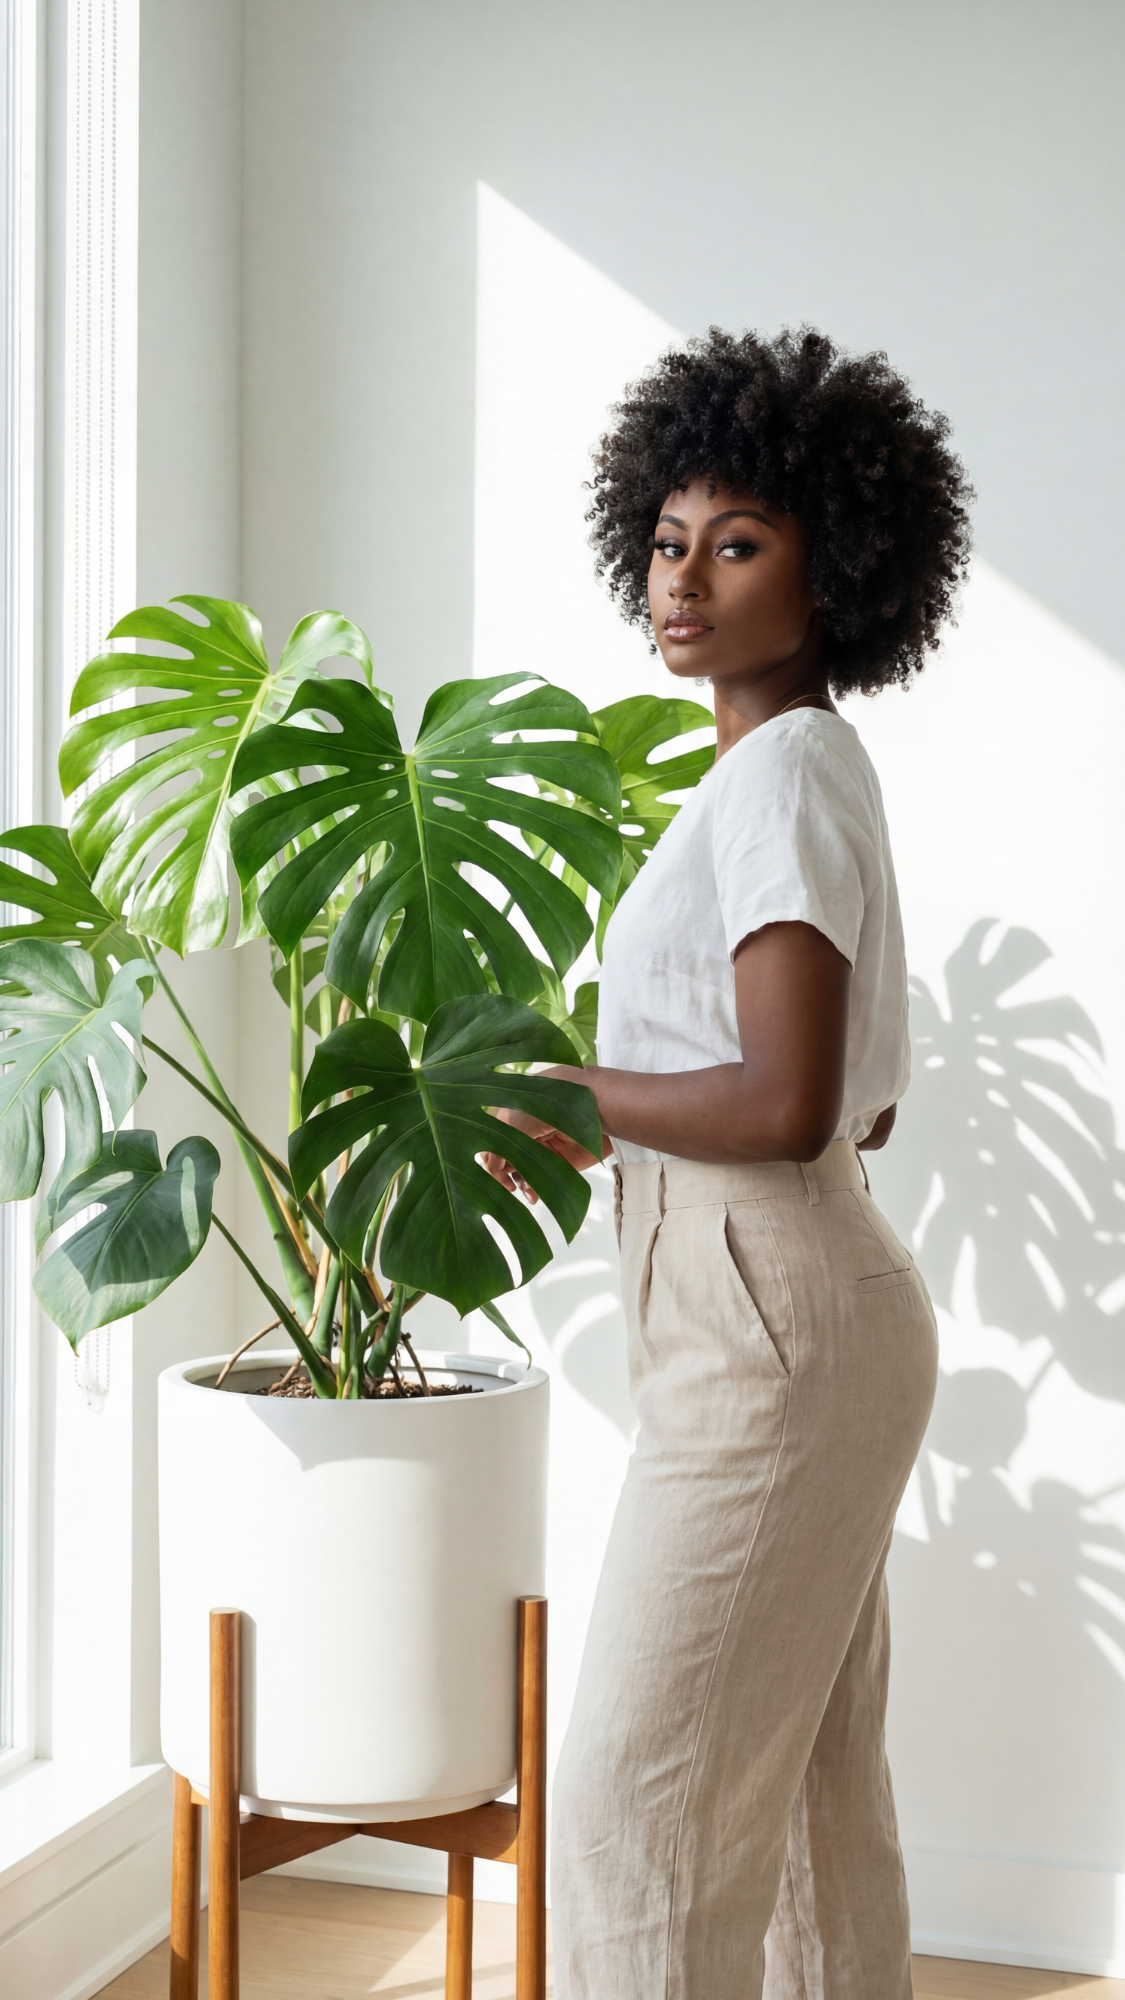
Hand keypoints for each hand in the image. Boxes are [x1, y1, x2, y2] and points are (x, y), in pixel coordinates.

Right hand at [482, 1098, 606, 1202]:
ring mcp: (543, 1148)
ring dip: (520, 1185)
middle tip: (506, 1187)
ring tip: (522, 1192)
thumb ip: (496, 1147)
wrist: (587, 1105)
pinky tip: (533, 1195)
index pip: (491, 1143)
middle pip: (506, 1160)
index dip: (490, 1160)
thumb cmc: (545, 1104)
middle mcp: (525, 1133)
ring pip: (523, 1173)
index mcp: (509, 1118)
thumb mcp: (510, 1122)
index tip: (493, 1173)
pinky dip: (535, 1190)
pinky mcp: (561, 1162)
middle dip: (504, 1176)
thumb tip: (492, 1169)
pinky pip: (543, 1180)